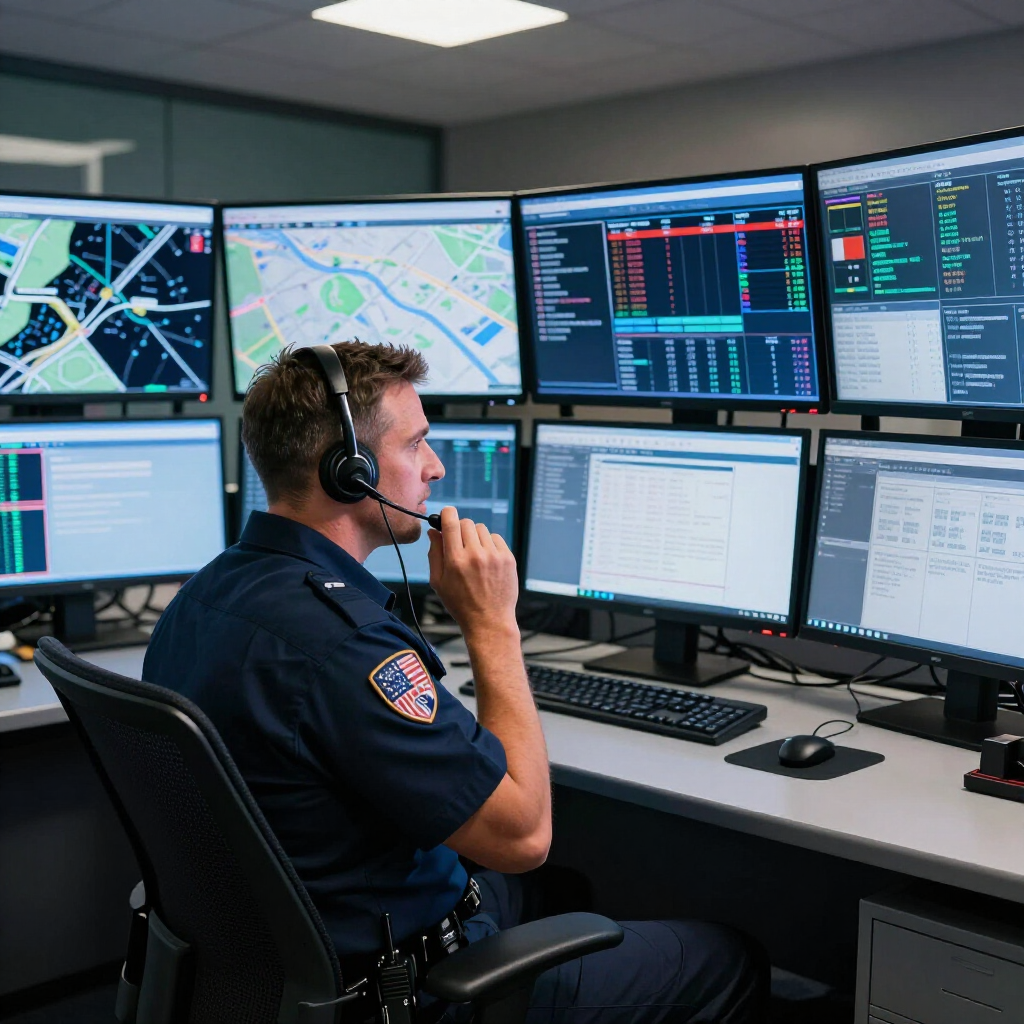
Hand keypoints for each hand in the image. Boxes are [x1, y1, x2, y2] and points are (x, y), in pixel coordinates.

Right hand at [427, 506, 518, 640]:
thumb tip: (434, 532)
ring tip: (474, 555)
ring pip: (481, 529)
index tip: (446, 516)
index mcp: (455, 560)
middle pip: (466, 523)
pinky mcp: (508, 559)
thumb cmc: (460, 604)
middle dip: (460, 529)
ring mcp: (494, 556)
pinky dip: (489, 544)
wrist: (489, 621)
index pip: (451, 522)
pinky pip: (496, 538)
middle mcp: (476, 555)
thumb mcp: (438, 582)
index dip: (447, 514)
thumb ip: (434, 554)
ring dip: (475, 537)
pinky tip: (486, 560)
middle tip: (459, 544)